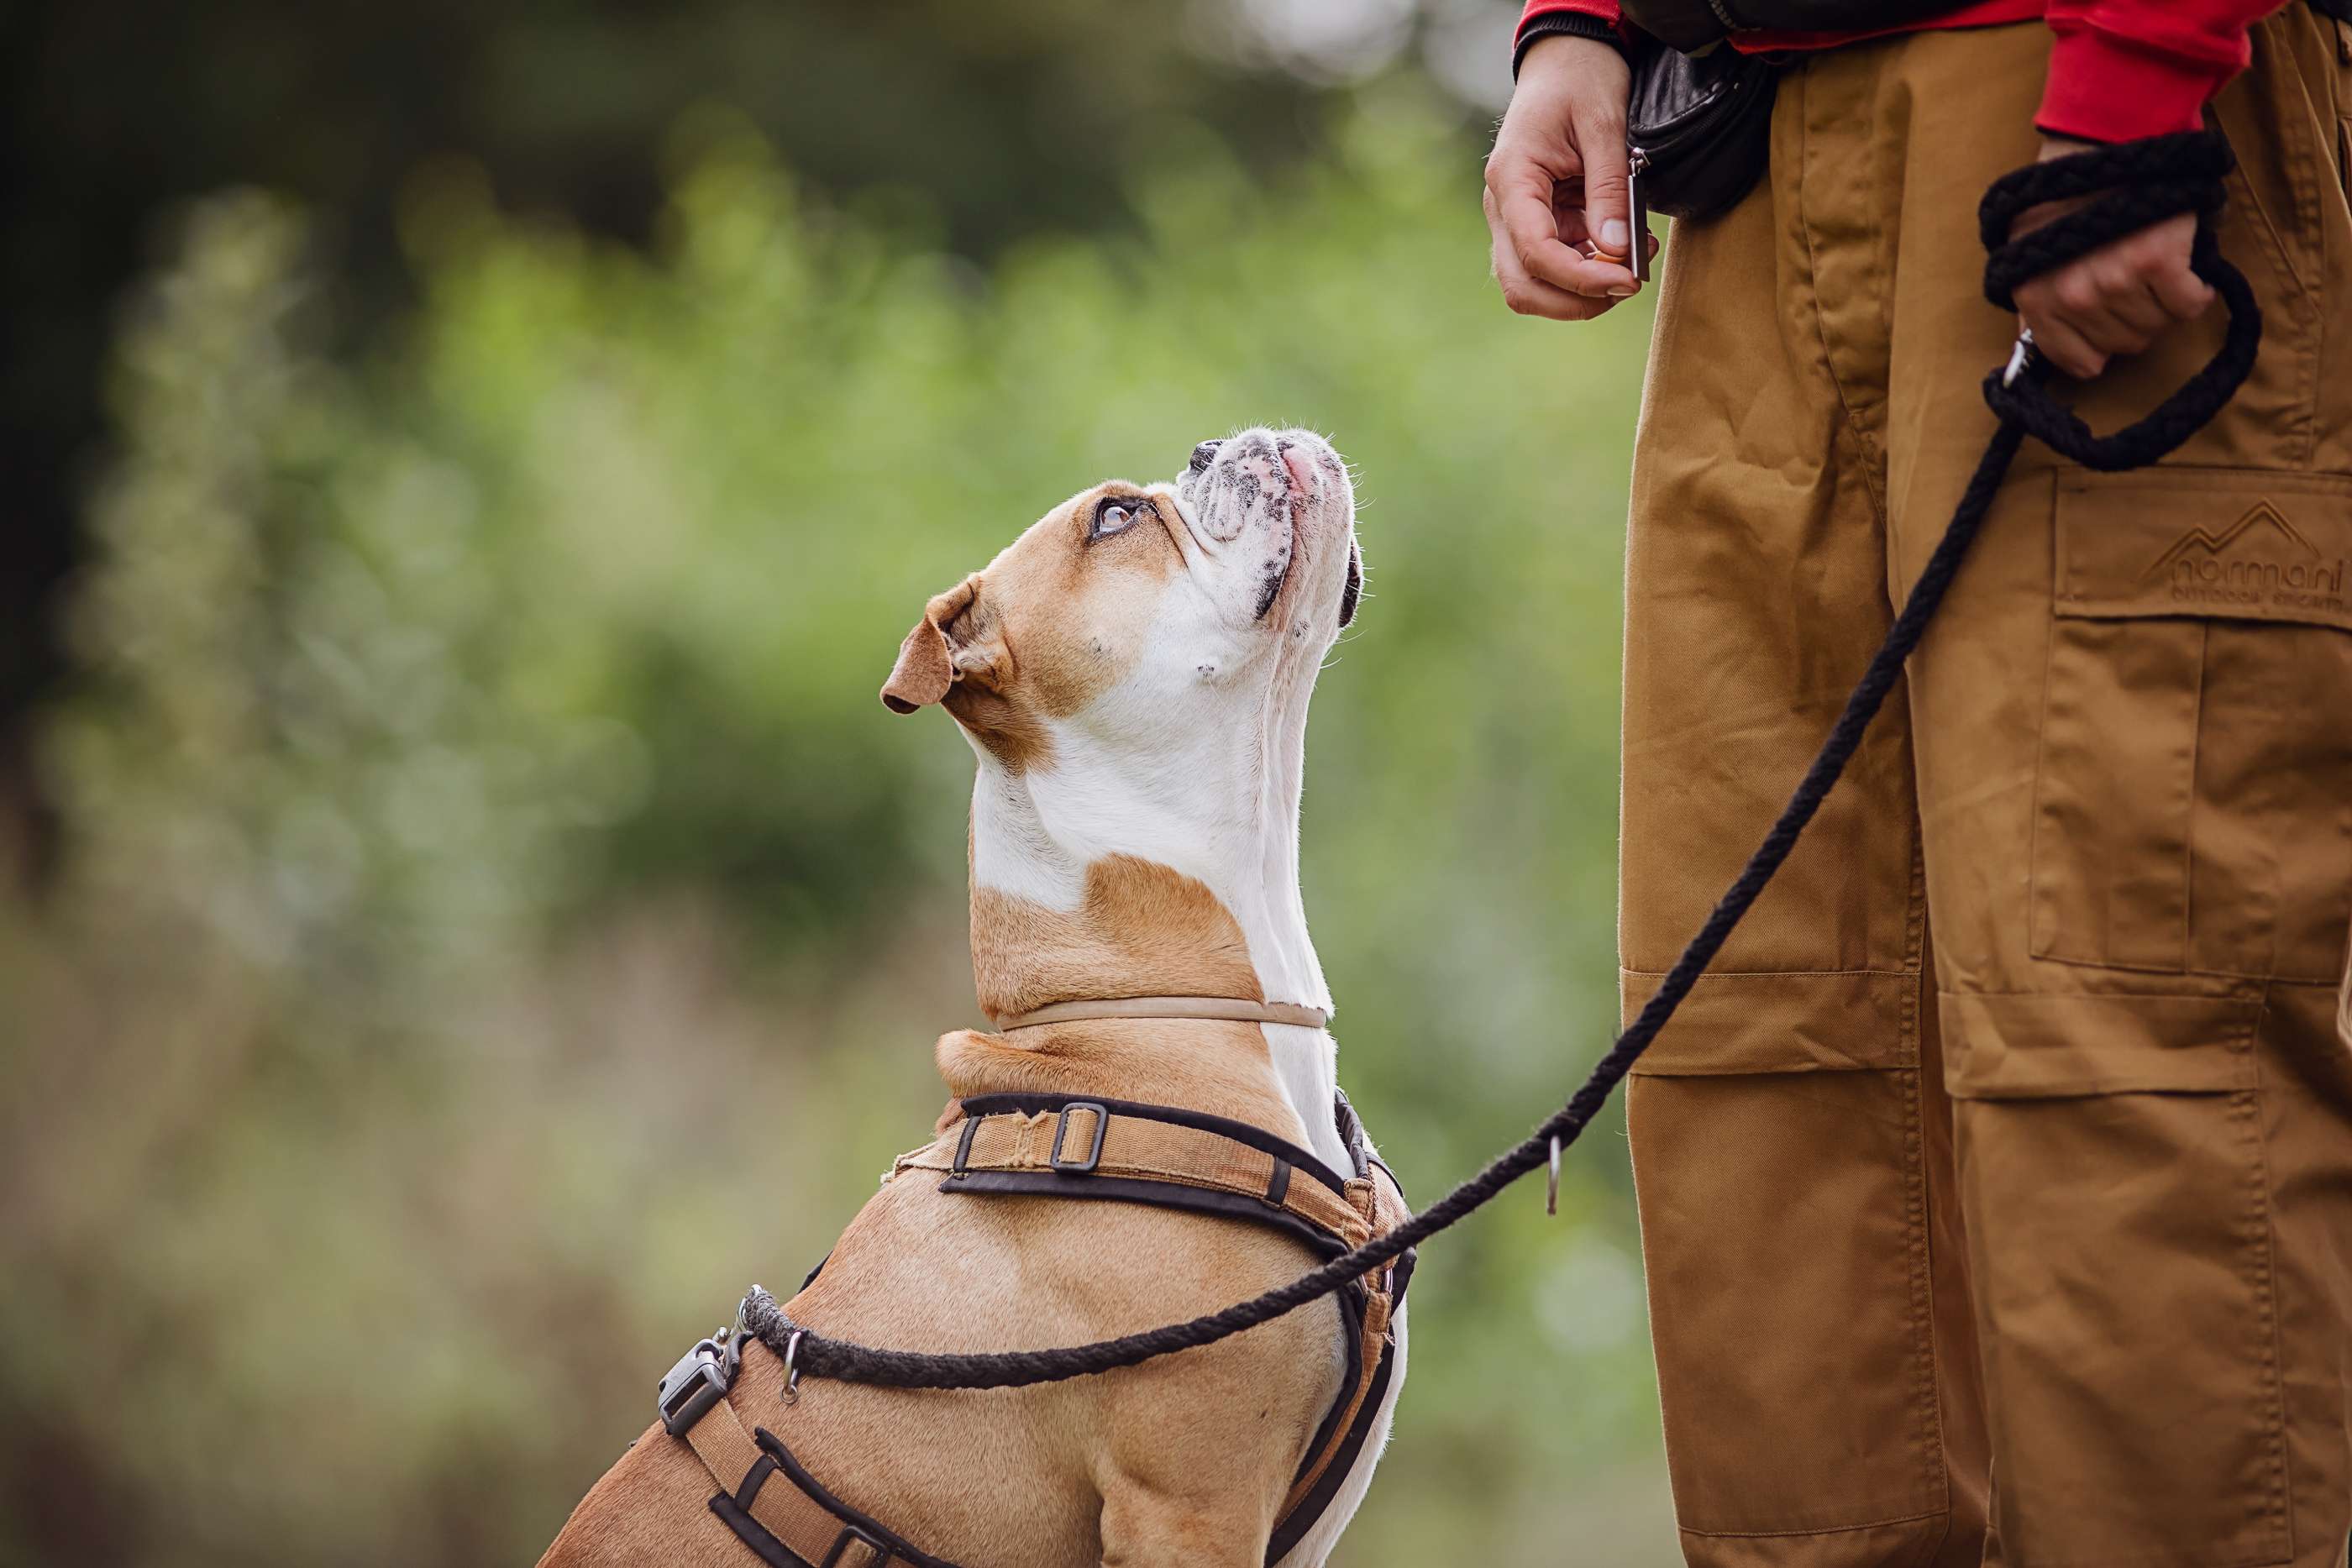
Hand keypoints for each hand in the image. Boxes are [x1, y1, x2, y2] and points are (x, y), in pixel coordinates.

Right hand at [1484, 33, 1650, 320]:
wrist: (1568, 57)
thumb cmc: (1581, 79)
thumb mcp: (1603, 125)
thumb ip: (1608, 190)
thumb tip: (1616, 251)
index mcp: (1511, 179)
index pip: (1534, 252)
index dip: (1580, 278)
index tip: (1628, 280)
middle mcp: (1504, 206)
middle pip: (1522, 285)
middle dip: (1574, 300)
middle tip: (1626, 287)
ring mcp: (1518, 218)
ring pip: (1537, 282)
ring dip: (1586, 287)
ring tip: (1637, 262)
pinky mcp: (1540, 220)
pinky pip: (1559, 261)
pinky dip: (1592, 267)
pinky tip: (1628, 247)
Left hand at [2011, 134, 2214, 378]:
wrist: (2107, 137)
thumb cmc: (2069, 193)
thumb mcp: (2031, 252)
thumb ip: (2038, 303)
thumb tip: (2036, 346)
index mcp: (2037, 299)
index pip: (2077, 360)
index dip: (2101, 345)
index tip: (2111, 322)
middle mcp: (2073, 296)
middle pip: (2125, 344)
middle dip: (2135, 317)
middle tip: (2136, 277)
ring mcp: (2115, 280)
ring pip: (2157, 326)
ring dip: (2164, 302)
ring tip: (2154, 263)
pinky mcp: (2158, 261)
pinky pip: (2188, 304)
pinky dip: (2195, 289)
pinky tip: (2184, 263)